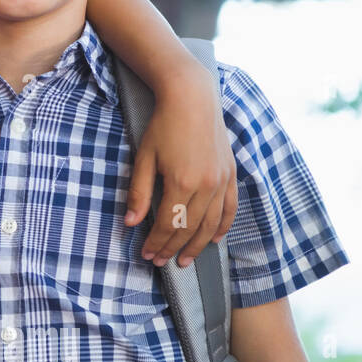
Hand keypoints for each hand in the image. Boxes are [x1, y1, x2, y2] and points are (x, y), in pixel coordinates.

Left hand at [125, 68, 237, 267]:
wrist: (192, 99)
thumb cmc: (163, 126)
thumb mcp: (144, 158)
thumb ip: (138, 192)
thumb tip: (131, 223)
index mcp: (182, 183)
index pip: (169, 224)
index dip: (157, 243)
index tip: (147, 254)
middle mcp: (206, 186)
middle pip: (190, 229)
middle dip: (174, 248)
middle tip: (161, 262)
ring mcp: (222, 181)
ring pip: (212, 224)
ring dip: (198, 245)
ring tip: (185, 260)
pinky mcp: (231, 174)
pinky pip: (230, 208)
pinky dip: (223, 227)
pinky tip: (214, 240)